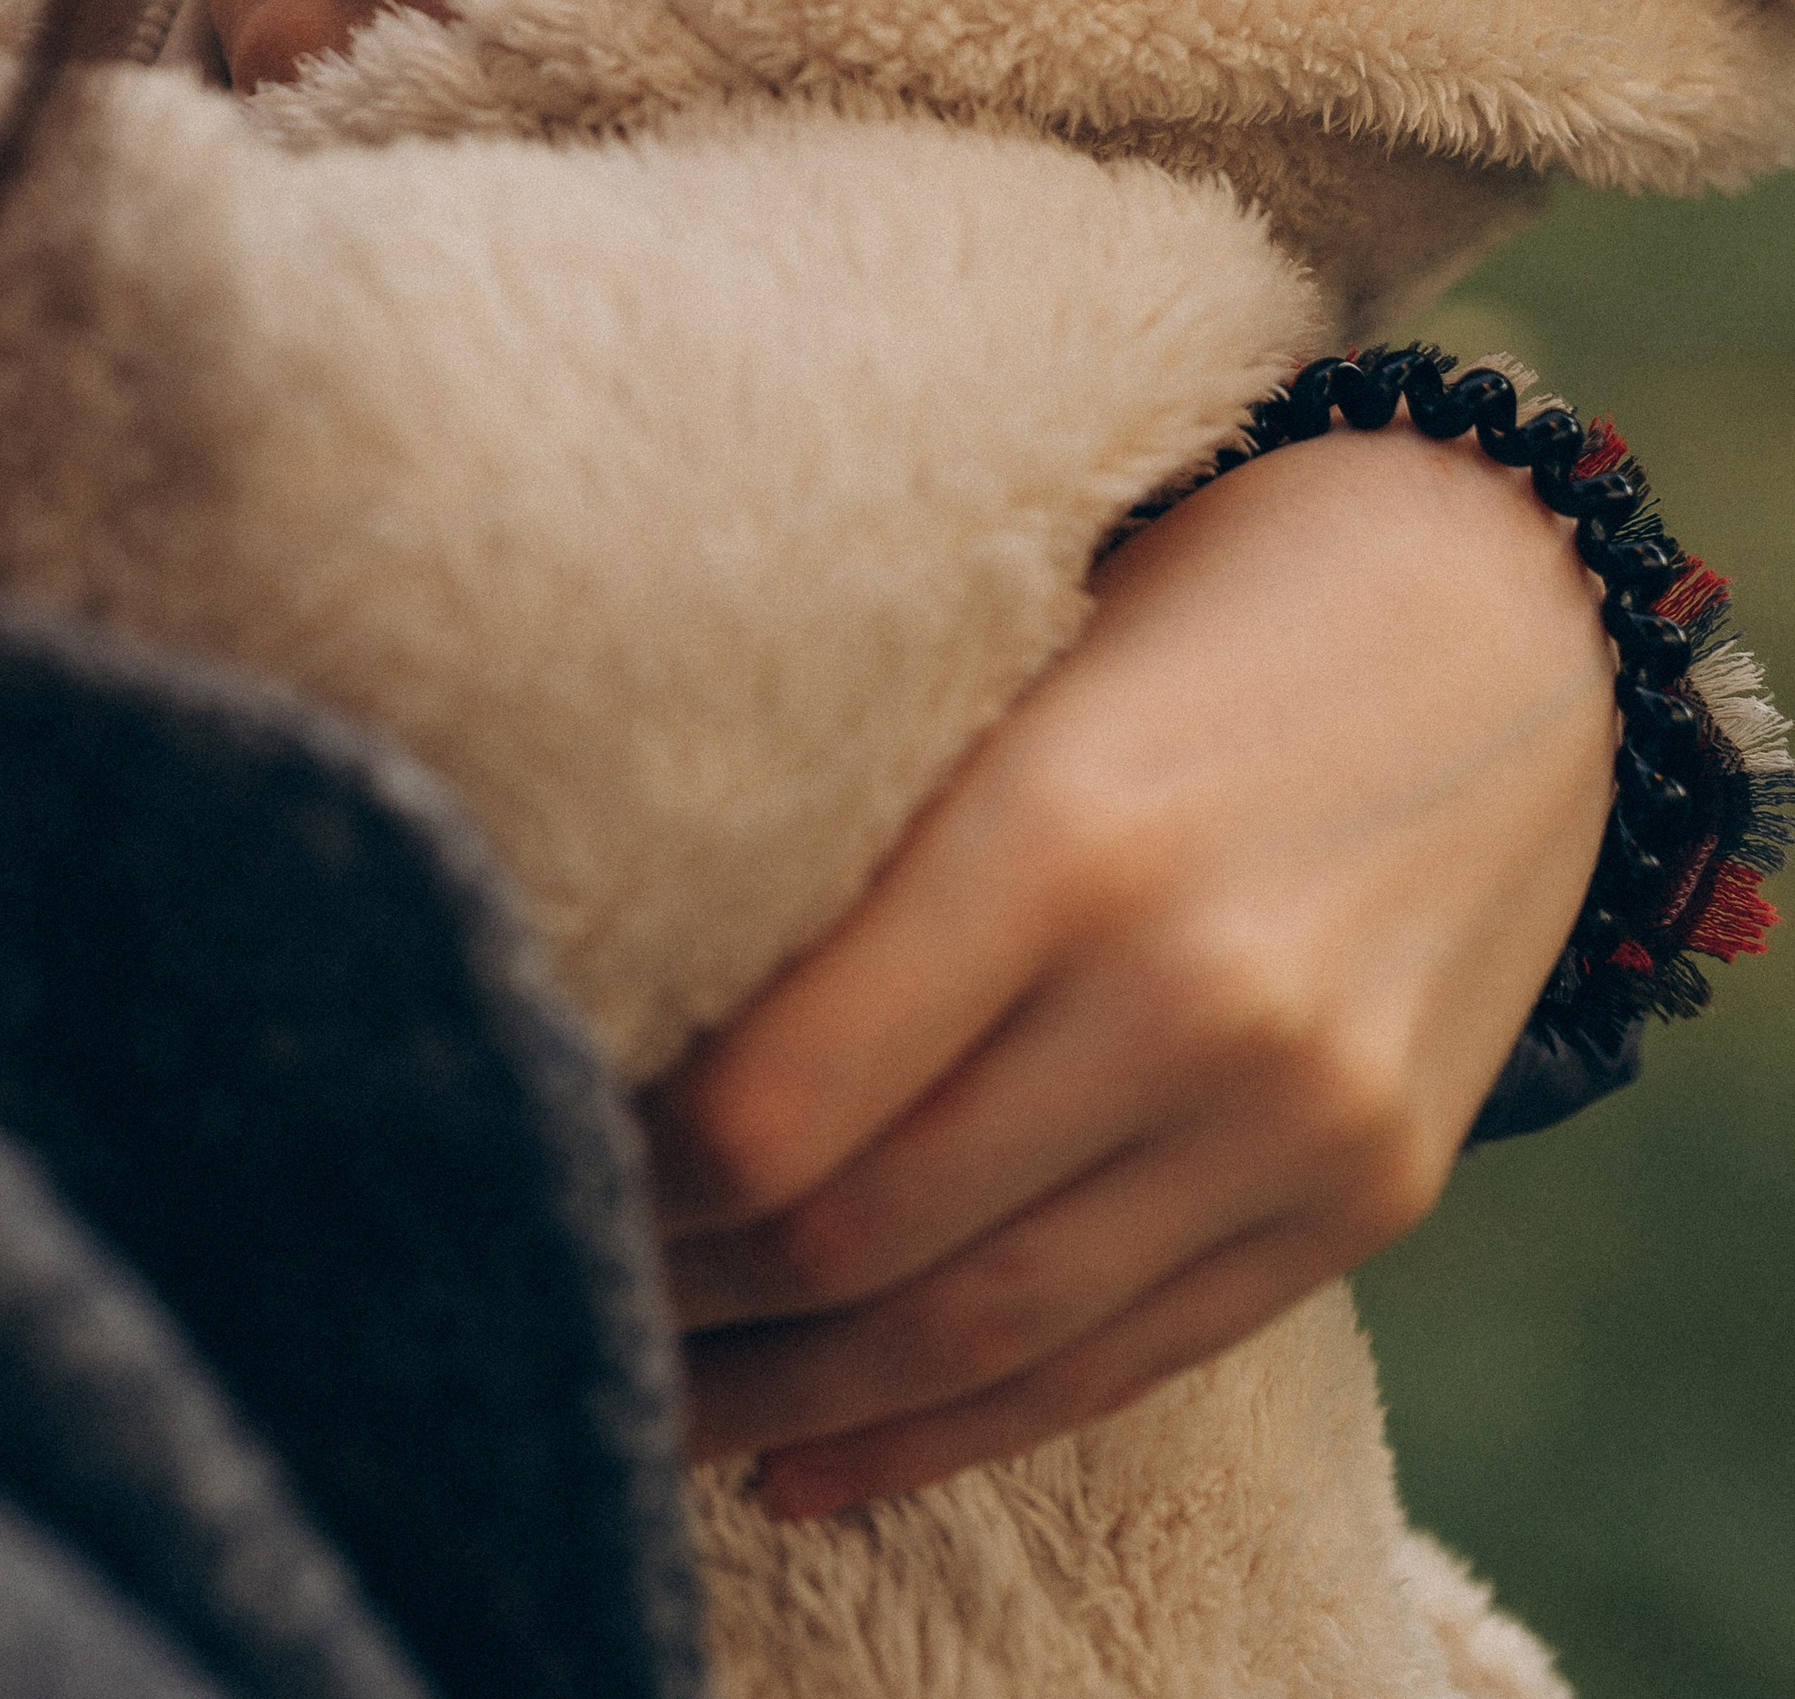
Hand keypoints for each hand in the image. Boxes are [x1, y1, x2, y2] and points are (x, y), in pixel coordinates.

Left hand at [639, 419, 1615, 1514]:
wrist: (1505, 607)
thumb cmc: (1193, 588)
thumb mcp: (1011, 654)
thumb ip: (861, 835)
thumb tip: (625, 988)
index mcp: (1068, 832)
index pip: (778, 1103)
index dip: (631, 1165)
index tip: (538, 1136)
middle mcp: (1192, 998)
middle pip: (861, 1236)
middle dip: (685, 1285)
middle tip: (563, 1267)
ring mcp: (1297, 1121)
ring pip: (982, 1335)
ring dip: (792, 1397)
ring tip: (658, 1396)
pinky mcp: (1364, 1198)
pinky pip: (1119, 1363)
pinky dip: (951, 1430)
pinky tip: (816, 1456)